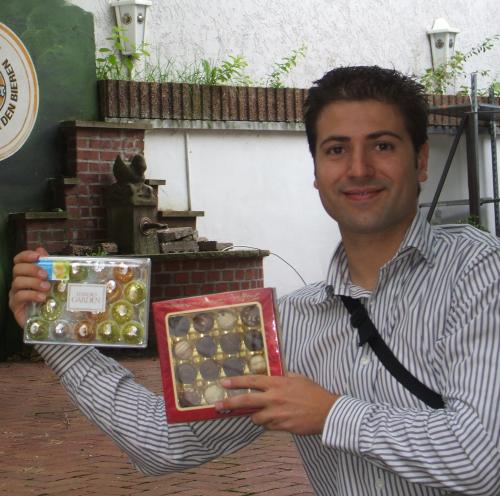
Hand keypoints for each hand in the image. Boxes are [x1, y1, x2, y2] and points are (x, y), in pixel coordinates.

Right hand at [9, 247, 49, 326]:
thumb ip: (49, 265)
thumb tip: (41, 248)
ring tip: (47, 288)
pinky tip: (42, 298)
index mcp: (27, 274)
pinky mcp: (16, 306)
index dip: (26, 255)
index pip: (19, 260)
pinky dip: (31, 295)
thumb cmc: (53, 298)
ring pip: (17, 282)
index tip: (38, 256)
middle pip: (17, 269)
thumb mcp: (55, 281)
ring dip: (33, 283)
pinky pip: (19, 296)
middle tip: (45, 274)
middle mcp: (19, 282)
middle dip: (32, 269)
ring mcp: (15, 294)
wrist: (51, 320)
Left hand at [215, 373, 337, 435]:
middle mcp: (273, 398)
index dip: (236, 382)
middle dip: (229, 403)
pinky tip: (277, 419)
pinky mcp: (281, 427)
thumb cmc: (313, 393)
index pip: (252, 381)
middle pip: (245, 401)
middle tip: (217, 405)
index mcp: (277, 384)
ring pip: (255, 417)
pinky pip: (267, 426)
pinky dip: (268, 423)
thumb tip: (274, 375)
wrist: (327, 412)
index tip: (224, 383)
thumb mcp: (298, 378)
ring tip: (265, 412)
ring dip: (256, 415)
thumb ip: (283, 377)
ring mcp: (276, 414)